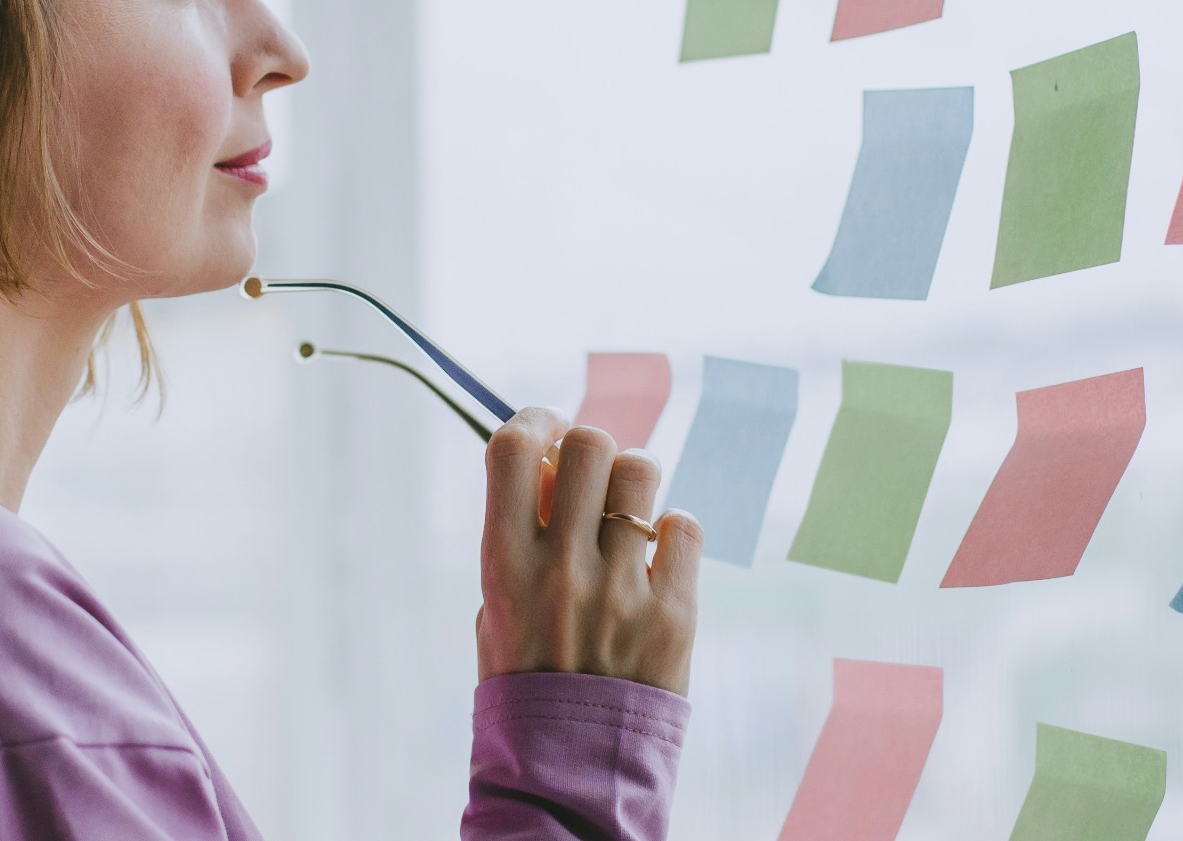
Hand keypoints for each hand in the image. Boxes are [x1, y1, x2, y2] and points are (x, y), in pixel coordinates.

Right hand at [476, 407, 702, 695]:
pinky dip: (672, 533)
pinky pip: (684, 526)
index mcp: (504, 563)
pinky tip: (656, 561)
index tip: (546, 427)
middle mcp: (561, 567)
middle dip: (590, 447)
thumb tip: (557, 465)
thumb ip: (522, 533)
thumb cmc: (528, 674)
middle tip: (590, 477)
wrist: (573, 763)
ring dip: (634, 483)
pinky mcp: (673, 612)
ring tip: (626, 517)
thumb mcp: (498, 603)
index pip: (512, 448)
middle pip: (589, 444)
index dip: (534, 418)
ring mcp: (619, 588)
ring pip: (641, 473)